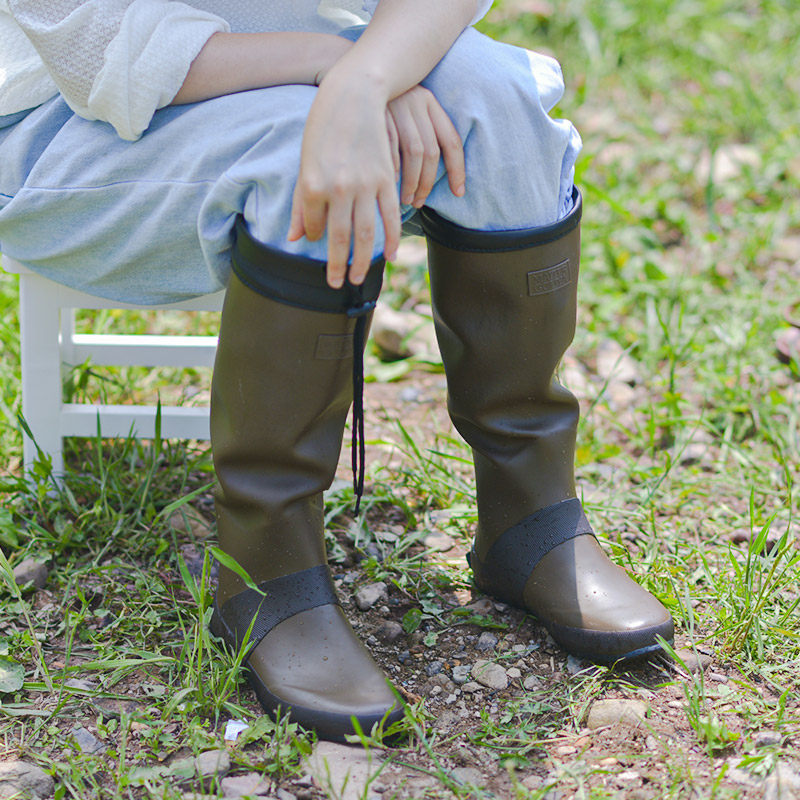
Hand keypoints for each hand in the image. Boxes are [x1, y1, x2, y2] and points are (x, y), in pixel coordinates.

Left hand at [288, 76, 400, 288]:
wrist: (353, 96)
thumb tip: (296, 238)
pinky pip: (390, 215)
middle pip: (339, 238)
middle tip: (335, 284)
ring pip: (365, 232)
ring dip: (361, 260)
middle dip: (337, 265)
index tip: (317, 243)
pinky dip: (391, 238)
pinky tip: (389, 255)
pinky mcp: (386, 179)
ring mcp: (365, 185)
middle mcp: (339, 189)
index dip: (315, 238)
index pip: (315, 225)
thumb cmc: (323, 128)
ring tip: (357, 278)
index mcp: (314, 184)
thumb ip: (303, 203)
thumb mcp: (305, 162)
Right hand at [386, 85, 464, 208]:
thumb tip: (431, 176)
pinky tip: (391, 183)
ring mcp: (396, 106)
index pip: (451, 140)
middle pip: (431, 150)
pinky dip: (393, 168)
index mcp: (429, 101)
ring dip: (412, 181)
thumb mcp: (405, 111)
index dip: (457, 170)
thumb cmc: (380, 104)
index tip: (458, 192)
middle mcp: (416, 101)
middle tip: (420, 202)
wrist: (349, 78)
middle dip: (428, 182)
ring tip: (406, 199)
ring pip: (414, 152)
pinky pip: (391, 147)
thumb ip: (420, 135)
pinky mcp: (377, 112)